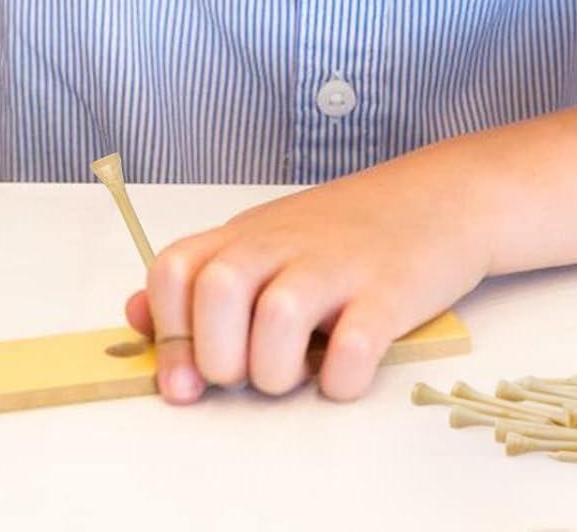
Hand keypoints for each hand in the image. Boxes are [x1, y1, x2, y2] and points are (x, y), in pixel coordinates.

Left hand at [122, 144, 488, 404]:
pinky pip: (354, 346)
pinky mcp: (391, 292)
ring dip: (275, 371)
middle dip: (218, 356)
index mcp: (247, 235)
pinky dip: (341, 379)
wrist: (441, 195)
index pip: (174, 268)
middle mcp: (285, 243)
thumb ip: (203, 275)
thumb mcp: (264, 239)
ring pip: (278, 317)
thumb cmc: (346, 229)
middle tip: (246, 374)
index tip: (185, 380)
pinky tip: (345, 372)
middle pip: (217, 290)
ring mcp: (339, 264)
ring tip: (295, 374)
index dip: (167, 331)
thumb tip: (135, 316)